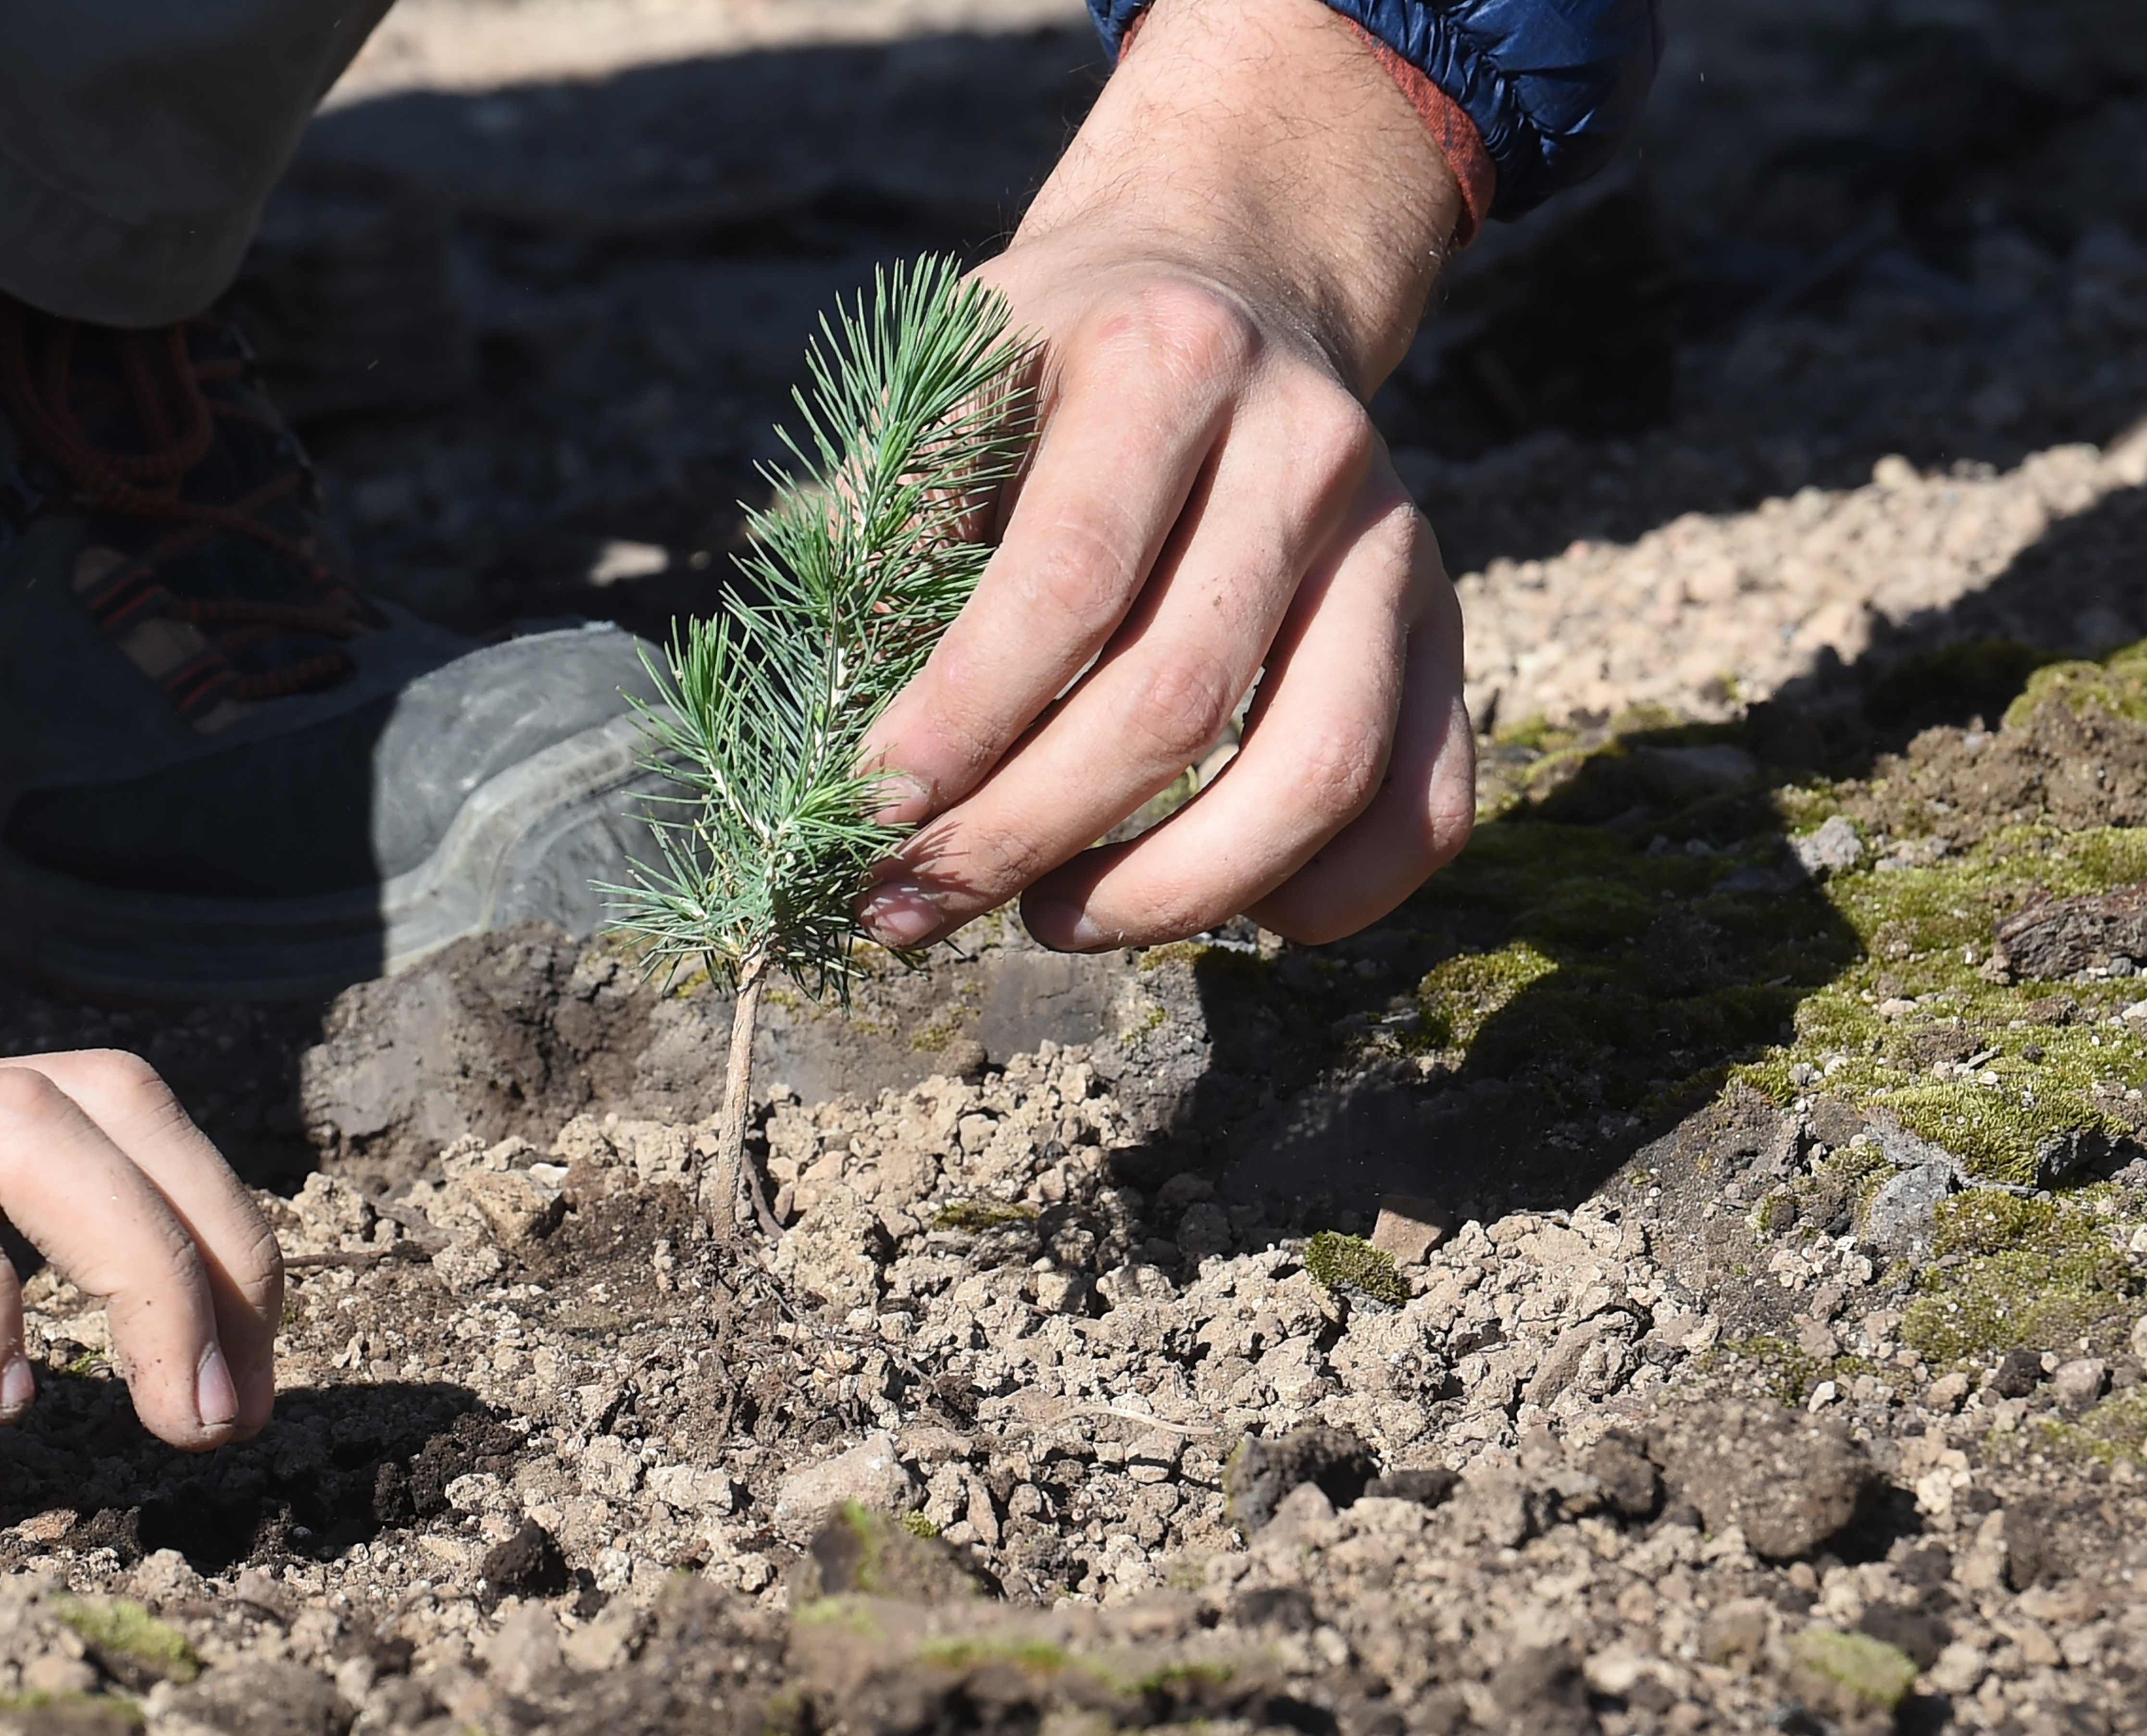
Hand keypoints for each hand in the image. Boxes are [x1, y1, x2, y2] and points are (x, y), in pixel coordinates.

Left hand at [861, 0, 1476, 950]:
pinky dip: (1337, 892)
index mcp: (1167, 363)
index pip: (1061, 583)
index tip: (864, 814)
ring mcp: (1396, 541)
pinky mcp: (1449, 619)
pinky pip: (1428, 795)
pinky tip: (1231, 919)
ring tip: (1049, 921)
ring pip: (1319, 768)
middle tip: (912, 901)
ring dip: (1172, 890)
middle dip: (1023, 832)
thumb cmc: (1049, 359)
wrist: (1222, 284)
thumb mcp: (947, 374)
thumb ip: (881, 519)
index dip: (958, 721)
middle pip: (1175, 696)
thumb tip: (816, 726)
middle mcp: (1307, 446)